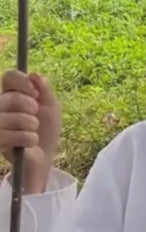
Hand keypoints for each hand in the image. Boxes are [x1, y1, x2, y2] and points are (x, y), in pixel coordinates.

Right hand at [1, 70, 60, 193]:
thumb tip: (35, 74)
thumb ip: (45, 90)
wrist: (42, 157)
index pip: (9, 76)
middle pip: (12, 97)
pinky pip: (15, 136)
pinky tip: (29, 143)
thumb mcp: (51, 108)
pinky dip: (29, 139)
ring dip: (32, 126)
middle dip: (32, 109)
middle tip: (34, 119)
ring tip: (32, 132)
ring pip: (16, 117)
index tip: (36, 94)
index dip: (23, 82)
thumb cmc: (45, 130)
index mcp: (9, 94)